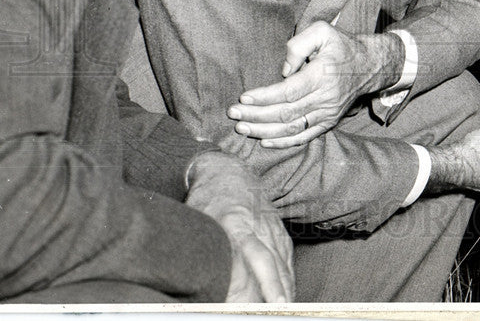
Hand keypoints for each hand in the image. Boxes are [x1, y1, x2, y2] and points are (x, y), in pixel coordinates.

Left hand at [184, 151, 292, 302]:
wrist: (229, 171)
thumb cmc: (207, 198)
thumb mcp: (197, 220)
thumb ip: (201, 249)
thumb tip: (192, 283)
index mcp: (236, 223)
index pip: (258, 257)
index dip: (266, 282)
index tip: (267, 303)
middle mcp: (258, 225)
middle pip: (274, 265)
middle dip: (278, 292)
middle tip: (280, 312)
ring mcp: (271, 227)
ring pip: (283, 263)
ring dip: (285, 289)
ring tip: (285, 311)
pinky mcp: (278, 230)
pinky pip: (286, 257)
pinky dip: (287, 278)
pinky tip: (287, 295)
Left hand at [228, 22, 402, 147]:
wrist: (370, 66)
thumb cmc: (342, 46)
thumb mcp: (323, 31)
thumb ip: (299, 44)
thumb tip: (283, 69)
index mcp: (322, 75)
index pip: (289, 91)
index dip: (265, 97)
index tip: (244, 97)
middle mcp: (325, 98)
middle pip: (286, 113)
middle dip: (256, 115)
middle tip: (233, 113)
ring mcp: (328, 113)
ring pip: (292, 128)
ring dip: (264, 130)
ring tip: (242, 128)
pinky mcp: (329, 121)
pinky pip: (305, 136)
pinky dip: (284, 142)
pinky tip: (264, 140)